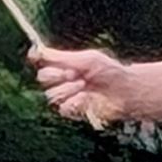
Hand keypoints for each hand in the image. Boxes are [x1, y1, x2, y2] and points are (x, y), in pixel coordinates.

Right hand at [30, 45, 144, 127]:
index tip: (36, 55)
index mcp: (65, 64)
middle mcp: (63, 80)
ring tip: (84, 85)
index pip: (42, 61)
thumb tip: (37, 49)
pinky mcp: (73, 112)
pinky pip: (62, 108)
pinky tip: (86, 98)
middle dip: (56, 74)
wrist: (125, 92)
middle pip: (42, 77)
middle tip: (74, 73)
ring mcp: (67, 97)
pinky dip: (74, 102)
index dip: (37, 57)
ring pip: (51, 94)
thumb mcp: (86, 59)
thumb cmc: (110, 72)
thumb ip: (60, 56)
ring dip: (67, 89)